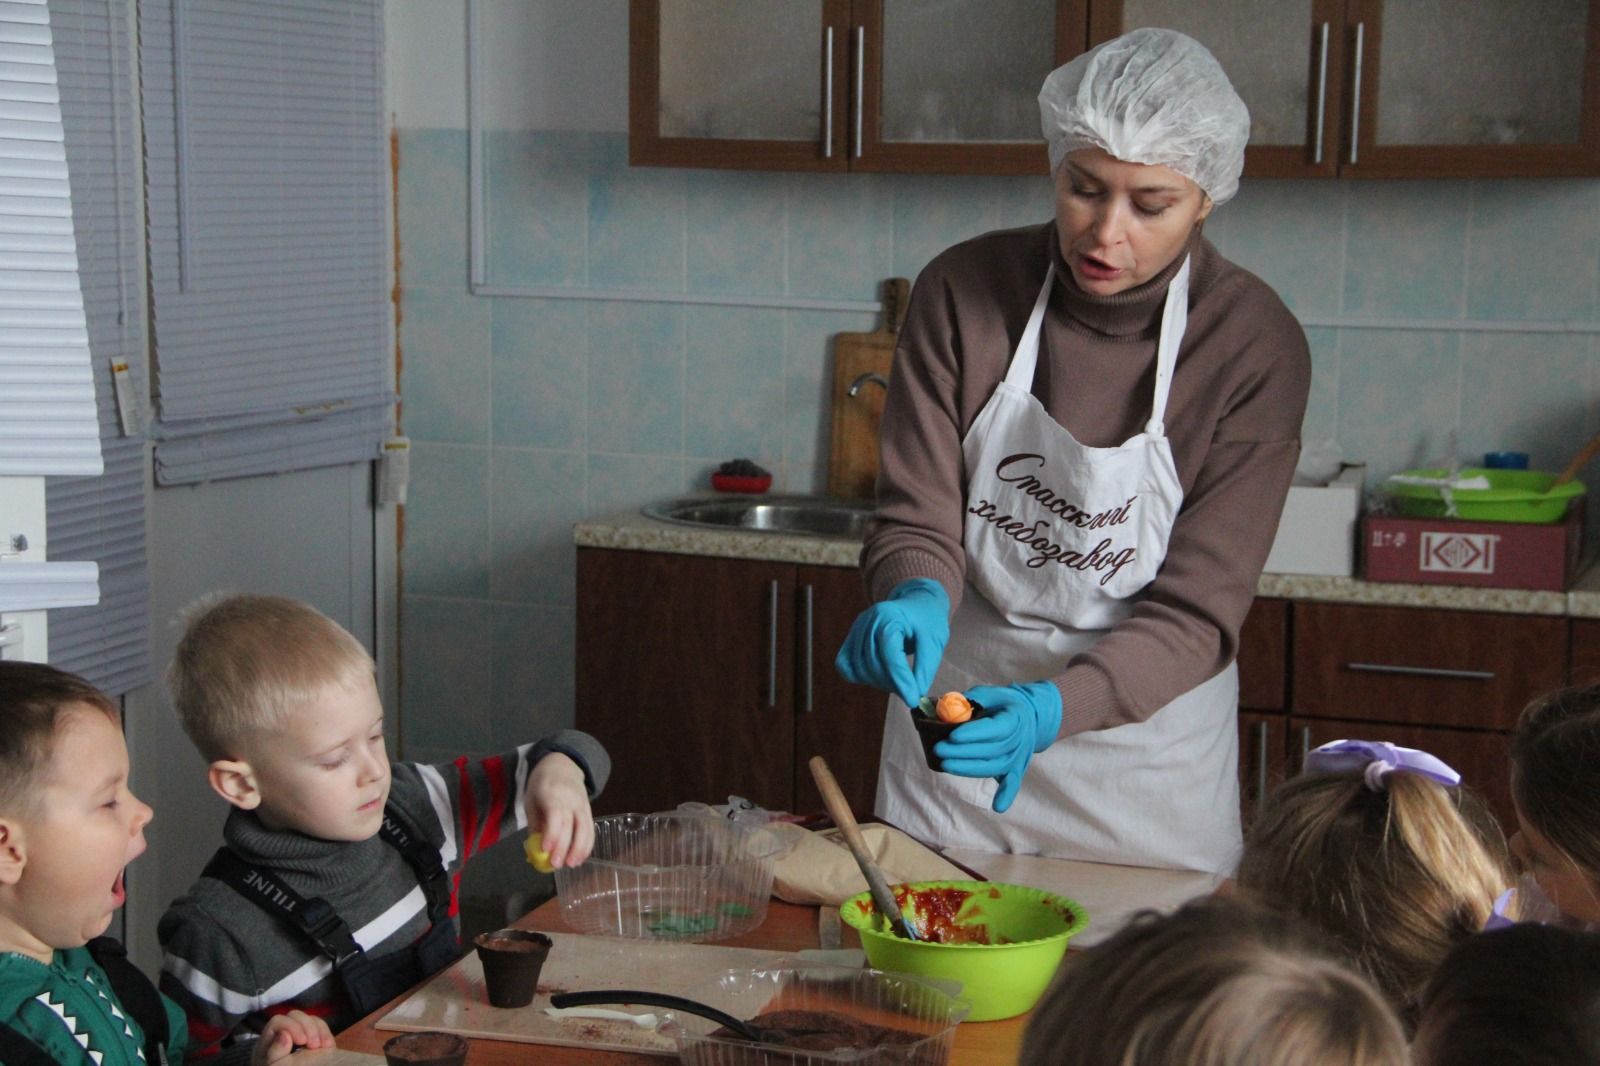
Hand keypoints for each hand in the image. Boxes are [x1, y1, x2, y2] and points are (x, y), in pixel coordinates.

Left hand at [251, 1010, 332, 1064]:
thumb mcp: (273, 1064)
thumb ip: (275, 1052)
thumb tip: (284, 1035)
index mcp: (268, 1039)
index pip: (278, 1021)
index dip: (291, 1026)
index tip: (302, 1041)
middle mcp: (284, 1031)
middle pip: (295, 1015)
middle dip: (308, 1027)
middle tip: (314, 1045)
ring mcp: (299, 1032)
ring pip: (310, 1018)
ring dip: (319, 1030)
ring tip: (323, 1046)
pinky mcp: (313, 1037)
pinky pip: (321, 1026)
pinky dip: (326, 1034)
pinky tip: (328, 1046)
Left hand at [525, 752, 594, 868]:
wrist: (562, 765)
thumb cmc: (541, 785)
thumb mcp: (531, 800)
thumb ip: (535, 824)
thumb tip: (536, 851)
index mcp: (552, 794)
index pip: (556, 815)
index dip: (552, 833)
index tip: (545, 850)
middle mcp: (571, 799)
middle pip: (572, 825)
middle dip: (565, 847)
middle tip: (556, 865)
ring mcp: (583, 805)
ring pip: (586, 828)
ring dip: (580, 849)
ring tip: (571, 864)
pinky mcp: (589, 811)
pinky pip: (591, 829)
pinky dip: (587, 845)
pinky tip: (580, 858)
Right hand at [834, 578, 950, 707]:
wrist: (915, 603)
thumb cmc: (927, 619)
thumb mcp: (935, 641)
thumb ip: (925, 667)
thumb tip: (915, 694)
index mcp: (889, 617)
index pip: (890, 656)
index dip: (901, 681)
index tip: (913, 700)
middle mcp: (867, 622)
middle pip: (874, 664)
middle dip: (893, 684)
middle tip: (911, 691)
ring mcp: (856, 630)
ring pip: (860, 669)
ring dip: (879, 682)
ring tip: (899, 682)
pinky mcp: (851, 639)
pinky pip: (846, 665)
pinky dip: (860, 676)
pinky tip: (879, 677)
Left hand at [935, 682, 1062, 813]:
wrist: (1029, 716)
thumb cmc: (1001, 704)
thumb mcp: (988, 694)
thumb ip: (970, 700)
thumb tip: (945, 708)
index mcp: (1014, 718)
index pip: (995, 728)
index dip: (974, 733)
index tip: (953, 735)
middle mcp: (1019, 740)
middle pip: (991, 750)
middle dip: (962, 751)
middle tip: (939, 749)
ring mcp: (1018, 757)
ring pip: (994, 766)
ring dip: (969, 768)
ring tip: (945, 764)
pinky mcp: (1016, 769)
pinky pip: (1013, 783)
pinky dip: (1007, 795)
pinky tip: (998, 806)